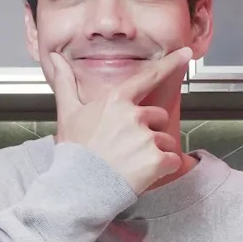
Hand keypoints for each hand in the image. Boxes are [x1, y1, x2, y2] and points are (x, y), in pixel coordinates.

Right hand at [47, 46, 191, 194]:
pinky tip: (142, 174)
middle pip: (158, 117)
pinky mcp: (156, 160)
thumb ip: (66, 83)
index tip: (186, 53)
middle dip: (148, 131)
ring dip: (154, 152)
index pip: (148, 77)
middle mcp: (134, 116)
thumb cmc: (74, 152)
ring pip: (165, 140)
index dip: (170, 63)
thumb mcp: (68, 114)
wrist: (79, 188)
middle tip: (126, 148)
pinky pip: (172, 160)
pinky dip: (162, 168)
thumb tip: (56, 58)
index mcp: (117, 101)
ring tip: (130, 163)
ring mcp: (147, 138)